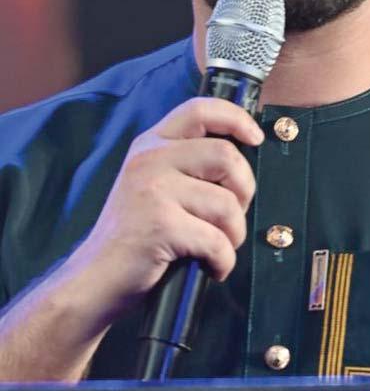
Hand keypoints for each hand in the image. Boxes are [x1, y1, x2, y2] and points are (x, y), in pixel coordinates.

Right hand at [72, 98, 263, 318]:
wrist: (94, 280)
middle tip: (233, 217)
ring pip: (227, 203)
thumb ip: (187, 164)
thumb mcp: (154, 184)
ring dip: (234, 234)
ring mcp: (153, 190)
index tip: (255, 138)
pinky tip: (210, 268)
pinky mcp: (160, 225)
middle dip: (245, 190)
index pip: (199, 109)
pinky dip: (223, 261)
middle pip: (226, 156)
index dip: (236, 118)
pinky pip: (217, 241)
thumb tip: (242, 159)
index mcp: (151, 144)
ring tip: (218, 248)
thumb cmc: (135, 237)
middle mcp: (150, 159)